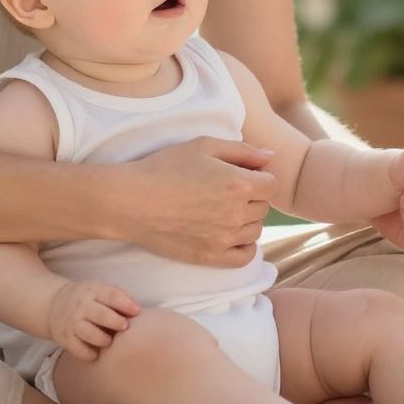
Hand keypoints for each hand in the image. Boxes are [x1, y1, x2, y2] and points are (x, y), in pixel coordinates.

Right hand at [47, 281, 139, 361]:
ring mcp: (72, 322)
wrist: (54, 304)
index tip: (137, 312)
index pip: (111, 295)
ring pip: (88, 332)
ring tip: (109, 341)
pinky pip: (78, 349)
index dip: (126, 304)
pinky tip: (96, 353)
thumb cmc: (88, 299)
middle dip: (116, 322)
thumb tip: (137, 310)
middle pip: (101, 315)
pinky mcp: (65, 338)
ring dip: (102, 339)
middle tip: (124, 327)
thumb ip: (120, 296)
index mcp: (93, 291)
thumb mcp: (101, 290)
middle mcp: (82, 306)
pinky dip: (89, 354)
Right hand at [123, 137, 279, 267]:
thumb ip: (242, 151)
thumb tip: (271, 158)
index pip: (272, 184)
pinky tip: (229, 234)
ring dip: (246, 220)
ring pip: (255, 230)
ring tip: (220, 210)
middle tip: (224, 191)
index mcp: (239, 183)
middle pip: (263, 207)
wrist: (131, 201)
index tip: (240, 174)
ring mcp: (224, 238)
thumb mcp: (203, 146)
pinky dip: (243, 246)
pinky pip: (244, 256)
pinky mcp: (210, 257)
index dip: (259, 177)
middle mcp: (236, 213)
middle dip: (251, 196)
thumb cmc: (165, 168)